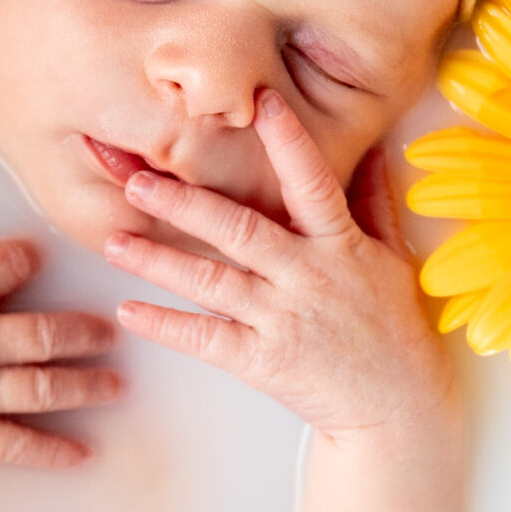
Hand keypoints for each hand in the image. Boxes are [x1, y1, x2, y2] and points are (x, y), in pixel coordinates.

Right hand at [0, 239, 120, 495]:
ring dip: (86, 386)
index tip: (39, 260)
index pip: (9, 265)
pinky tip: (84, 453)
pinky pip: (15, 445)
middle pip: (44, 334)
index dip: (28, 259)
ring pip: (43, 388)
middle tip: (111, 330)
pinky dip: (53, 451)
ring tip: (116, 384)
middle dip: (85, 332)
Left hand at [105, 89, 451, 440]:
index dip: (288, 142)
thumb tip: (374, 149)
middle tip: (136, 180)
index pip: (312, 182)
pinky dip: (166, 326)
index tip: (259, 102)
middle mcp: (310, 277)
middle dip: (185, 204)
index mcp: (342, 245)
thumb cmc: (393, 332)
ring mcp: (285, 320)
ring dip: (158, 261)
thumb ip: (374, 204)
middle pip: (240, 230)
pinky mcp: (266, 363)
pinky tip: (129, 311)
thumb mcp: (393, 260)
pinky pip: (207, 340)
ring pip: (212, 282)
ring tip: (113, 241)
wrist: (398, 409)